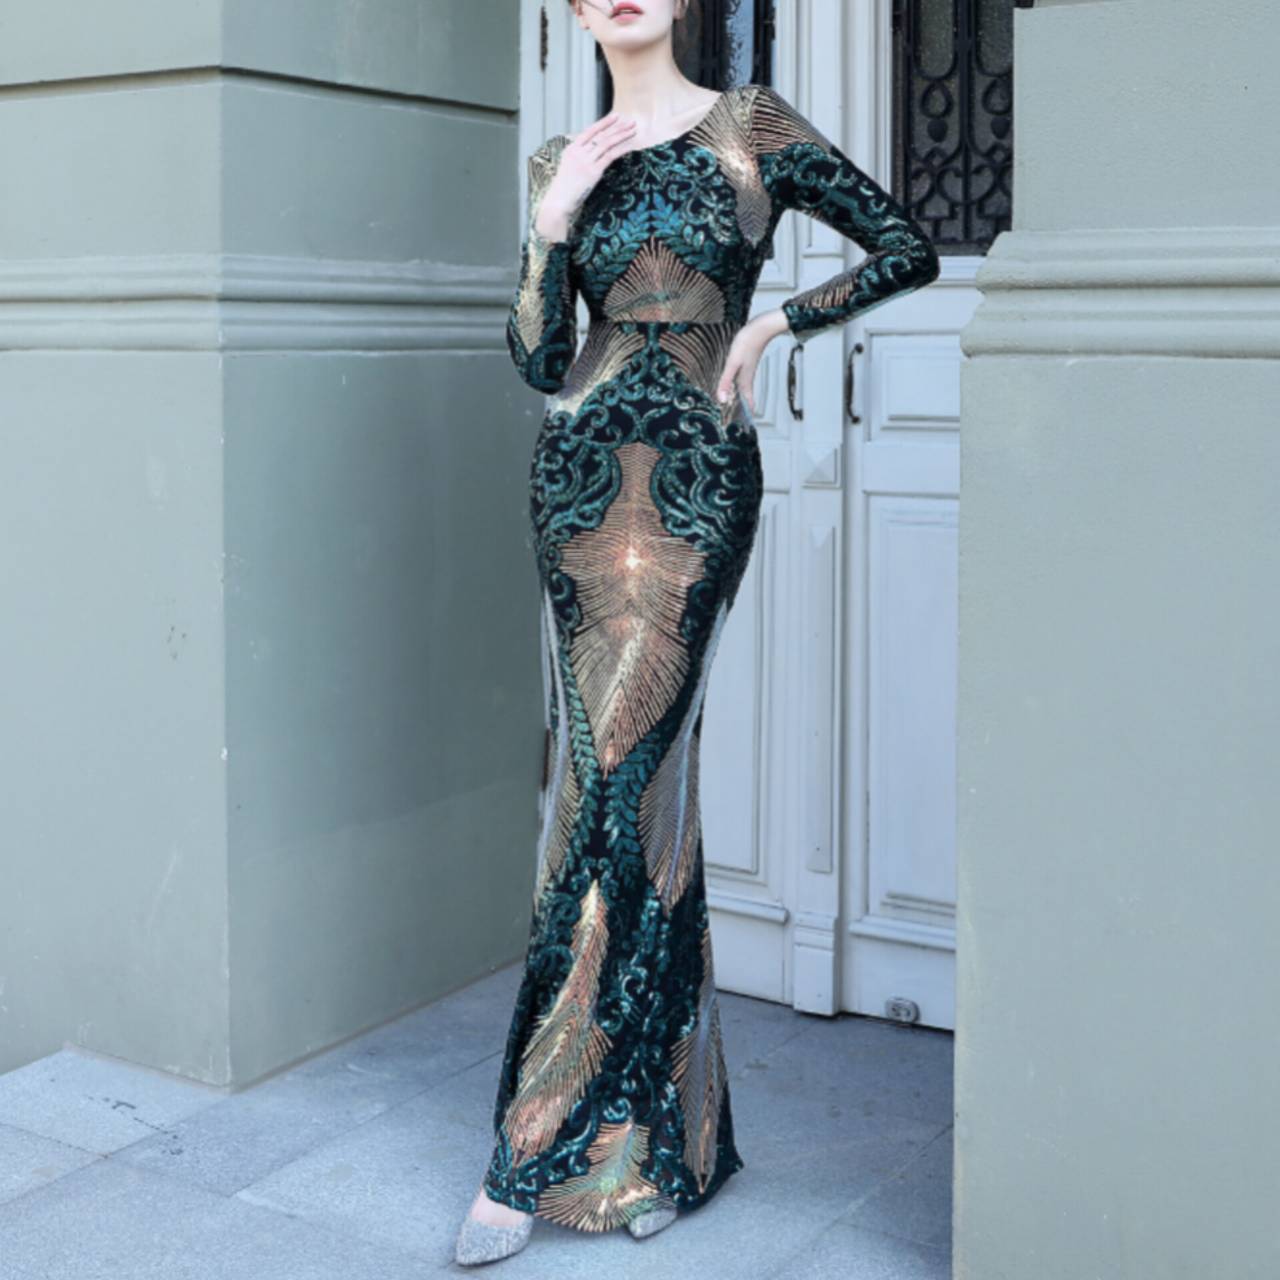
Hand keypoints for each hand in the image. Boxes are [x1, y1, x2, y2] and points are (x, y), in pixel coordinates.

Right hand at [535, 112, 637, 240]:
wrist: (558, 202)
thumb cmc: (564, 190)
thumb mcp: (569, 169)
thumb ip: (579, 159)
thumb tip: (593, 154)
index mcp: (571, 149)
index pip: (590, 131)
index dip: (603, 123)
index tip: (615, 117)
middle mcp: (578, 152)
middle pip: (601, 135)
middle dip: (617, 127)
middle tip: (630, 121)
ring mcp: (585, 161)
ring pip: (607, 143)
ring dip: (621, 135)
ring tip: (633, 129)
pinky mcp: (593, 171)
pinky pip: (610, 156)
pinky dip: (621, 149)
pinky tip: (630, 145)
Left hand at [715, 310, 789, 412]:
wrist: (761, 328)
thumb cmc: (747, 343)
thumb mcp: (732, 364)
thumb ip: (726, 381)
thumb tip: (721, 400)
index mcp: (744, 381)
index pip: (747, 402)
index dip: (747, 413)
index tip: (747, 424)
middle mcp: (747, 377)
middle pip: (745, 397)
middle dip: (743, 408)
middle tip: (741, 419)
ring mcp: (747, 370)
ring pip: (743, 388)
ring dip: (740, 397)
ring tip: (736, 405)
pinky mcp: (746, 363)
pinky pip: (742, 379)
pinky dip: (738, 386)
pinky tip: (735, 384)